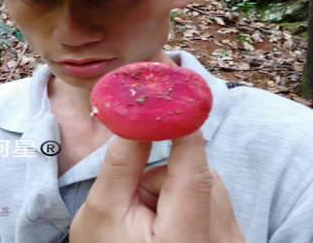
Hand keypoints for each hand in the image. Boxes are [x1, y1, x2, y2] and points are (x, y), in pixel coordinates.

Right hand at [69, 131, 243, 241]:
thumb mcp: (102, 211)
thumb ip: (121, 164)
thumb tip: (138, 119)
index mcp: (184, 239)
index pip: (195, 171)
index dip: (184, 131)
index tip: (167, 103)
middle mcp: (218, 242)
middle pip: (201, 175)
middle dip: (166, 171)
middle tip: (137, 194)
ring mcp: (229, 242)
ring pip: (207, 184)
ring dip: (175, 185)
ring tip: (149, 215)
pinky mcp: (230, 239)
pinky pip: (213, 200)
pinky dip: (188, 198)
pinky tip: (167, 223)